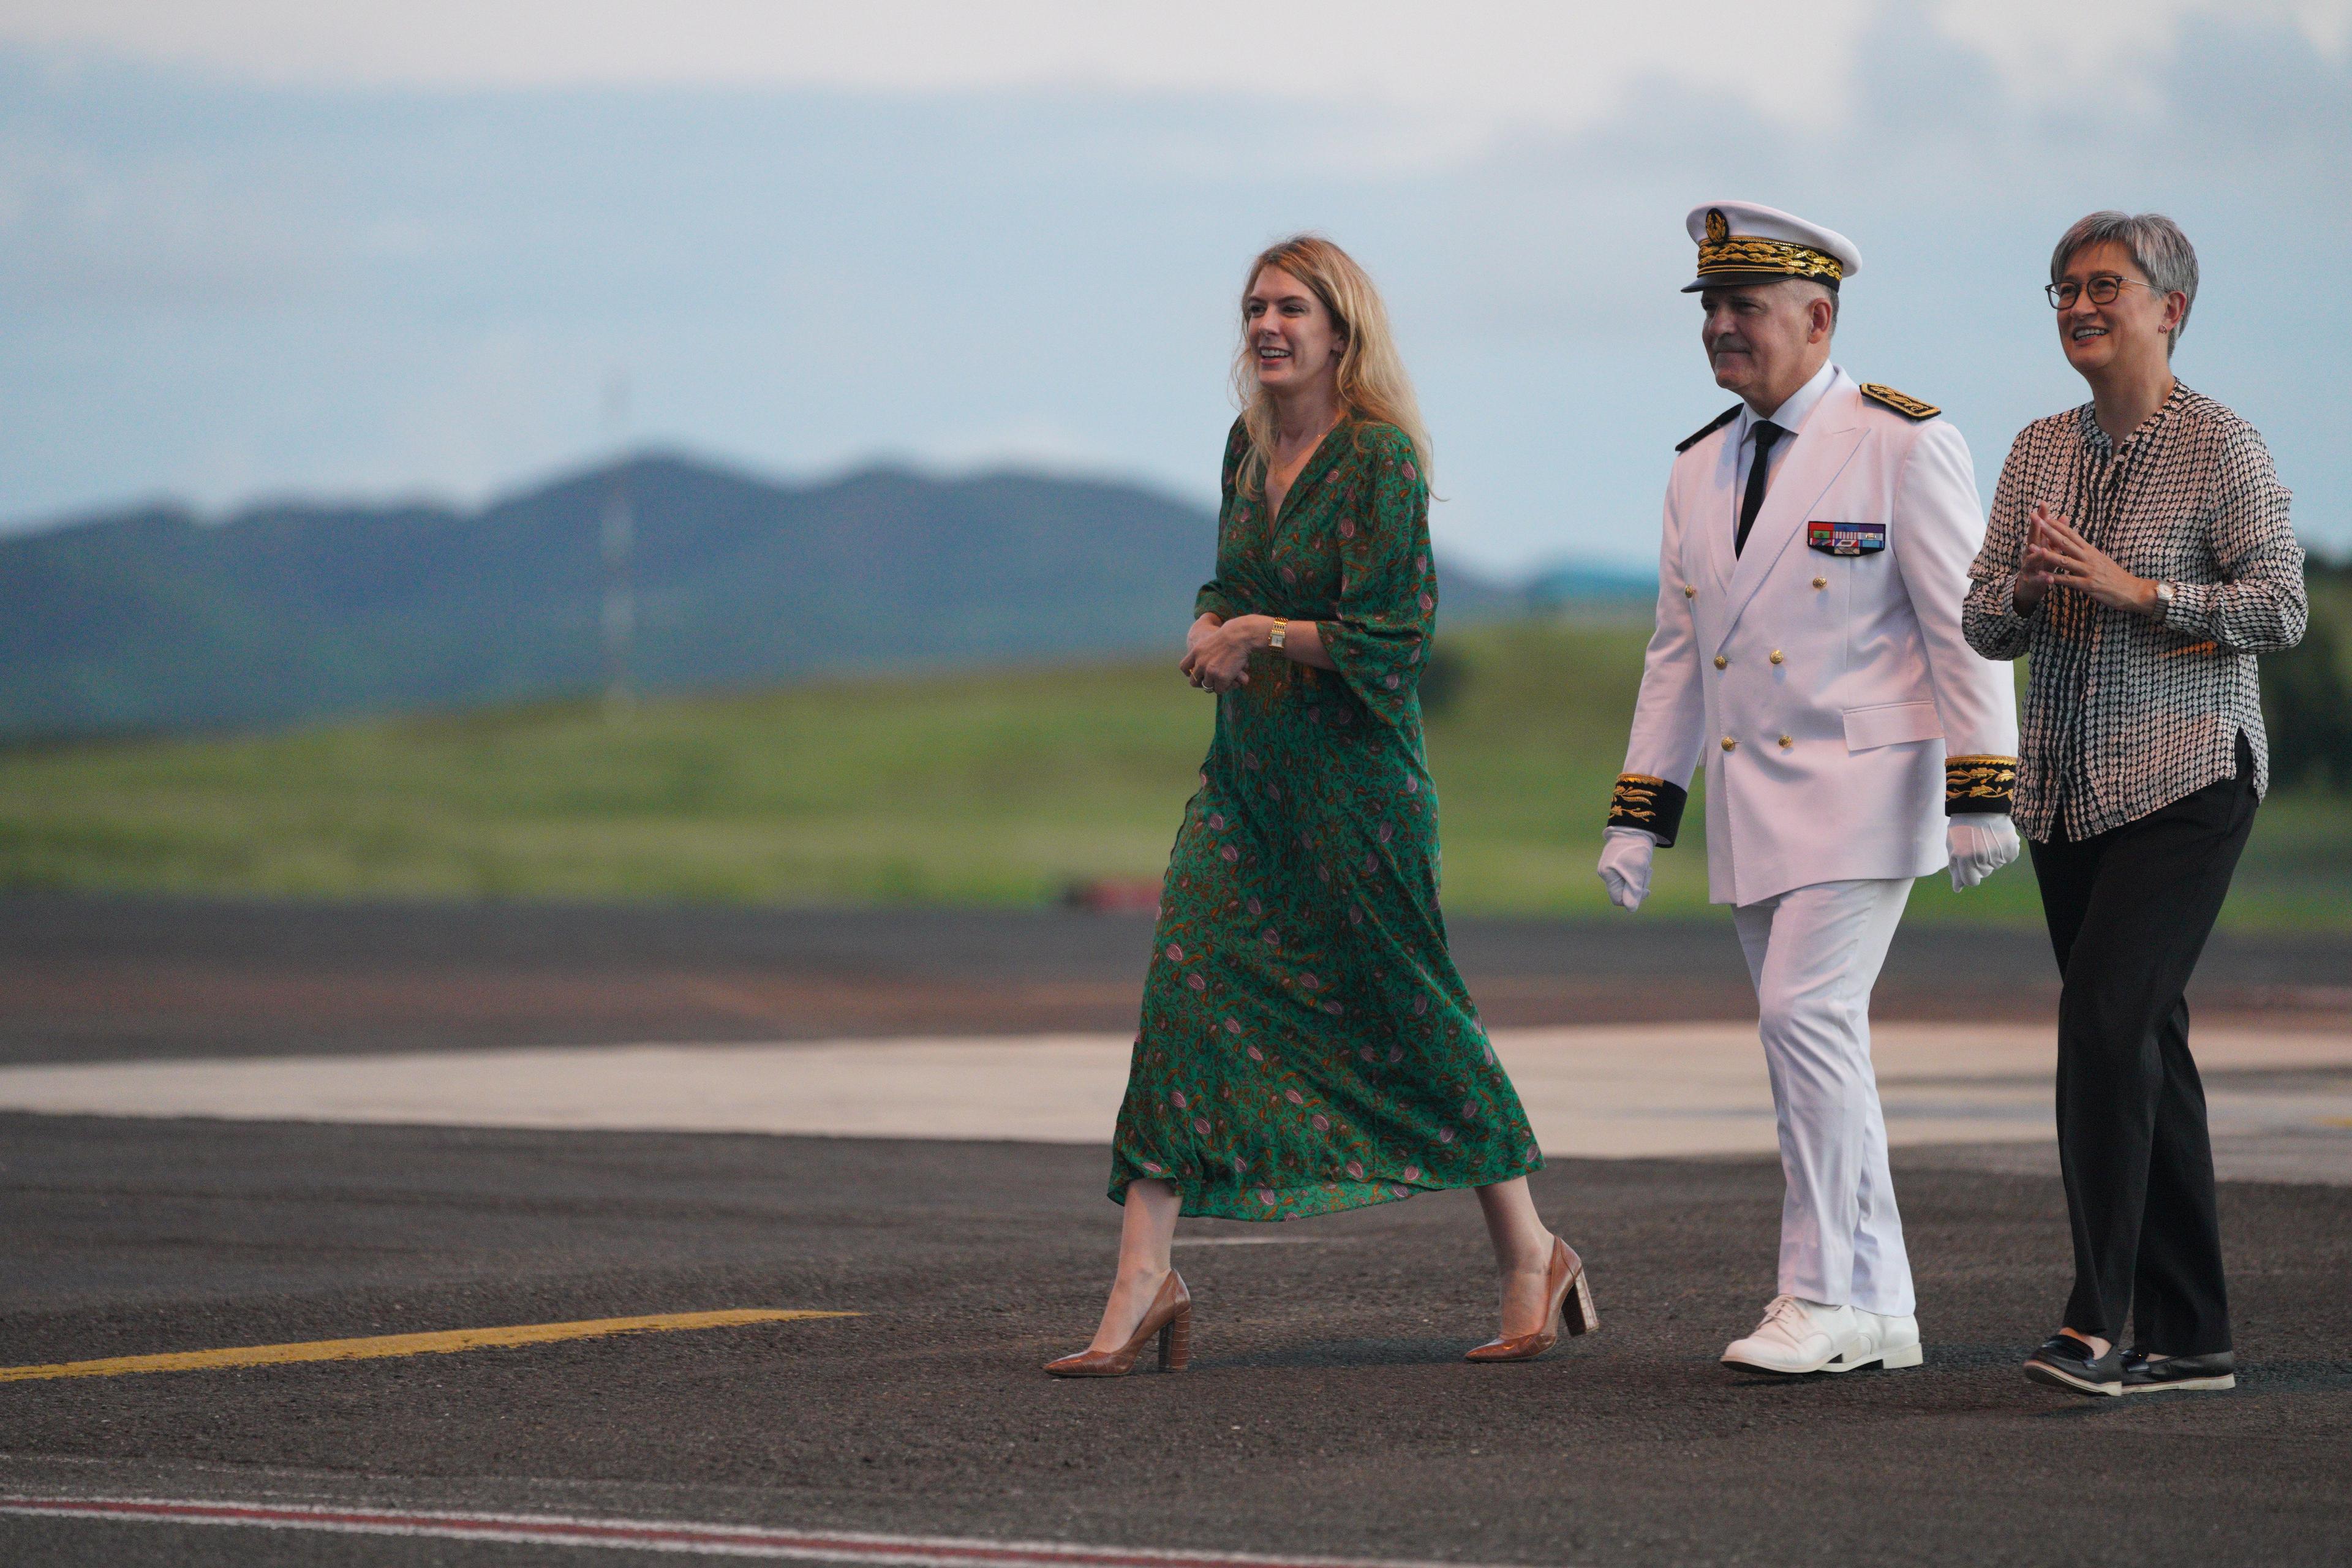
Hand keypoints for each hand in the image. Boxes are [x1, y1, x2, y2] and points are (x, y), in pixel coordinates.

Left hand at [1178, 615, 1255, 693]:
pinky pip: (1219, 690)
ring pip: (1208, 687)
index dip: (1189, 673)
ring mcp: (1210, 671)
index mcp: (1196, 652)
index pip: (1184, 667)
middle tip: (1211, 682)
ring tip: (1223, 681)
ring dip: (1215, 685)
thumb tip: (1202, 660)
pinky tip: (1230, 681)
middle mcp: (1200, 663)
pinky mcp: (1221, 678)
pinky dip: (1225, 687)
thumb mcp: (1210, 640)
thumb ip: (1203, 651)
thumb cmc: (1229, 635)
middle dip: (1201, 684)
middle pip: (1193, 681)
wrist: (1239, 636)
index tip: (1194, 674)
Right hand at [1596, 828, 1654, 910]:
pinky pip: (1626, 874)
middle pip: (1623, 891)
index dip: (1632, 898)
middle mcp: (1605, 872)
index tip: (1646, 889)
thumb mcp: (1637, 871)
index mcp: (1607, 875)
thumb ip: (1634, 891)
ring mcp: (1609, 867)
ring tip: (1645, 866)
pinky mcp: (1615, 862)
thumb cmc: (1636, 848)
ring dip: (1638, 878)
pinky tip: (1642, 863)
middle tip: (1647, 872)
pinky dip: (1636, 872)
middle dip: (1637, 886)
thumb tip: (1631, 909)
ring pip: (1626, 883)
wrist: (1636, 826)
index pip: (1618, 899)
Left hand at [1948, 815, 2019, 890]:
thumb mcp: (1953, 847)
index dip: (1969, 874)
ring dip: (1991, 857)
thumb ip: (1955, 869)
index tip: (1968, 863)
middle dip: (1979, 864)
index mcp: (1964, 859)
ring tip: (1985, 839)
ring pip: (1996, 866)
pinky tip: (1997, 839)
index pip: (1971, 882)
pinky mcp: (2011, 848)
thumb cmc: (1962, 827)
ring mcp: (1998, 853)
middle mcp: (1982, 858)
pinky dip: (2003, 851)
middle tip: (1975, 845)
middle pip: (1984, 874)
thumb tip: (1958, 889)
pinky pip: (2008, 858)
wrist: (1981, 805)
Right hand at [2010, 503, 2064, 610]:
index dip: (2041, 516)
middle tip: (2035, 517)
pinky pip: (2037, 579)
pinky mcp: (2029, 581)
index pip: (2039, 528)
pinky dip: (2043, 579)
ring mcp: (2028, 567)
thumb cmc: (2042, 565)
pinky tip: (2049, 578)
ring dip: (2037, 555)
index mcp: (2036, 545)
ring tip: (2044, 550)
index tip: (2044, 503)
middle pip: (2031, 539)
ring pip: (2031, 560)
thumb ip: (2056, 534)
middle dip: (2033, 528)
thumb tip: (2064, 516)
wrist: (2029, 588)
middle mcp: (2029, 553)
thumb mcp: (2049, 549)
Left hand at [2024, 506, 2161, 616]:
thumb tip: (2080, 545)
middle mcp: (2089, 558)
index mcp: (2091, 551)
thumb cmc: (2115, 576)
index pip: (2072, 535)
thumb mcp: (2101, 560)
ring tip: (2032, 548)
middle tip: (2037, 521)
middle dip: (2050, 532)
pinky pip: (2069, 581)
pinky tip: (2043, 577)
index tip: (2046, 517)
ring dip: (2047, 554)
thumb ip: (2088, 553)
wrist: (2132, 590)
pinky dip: (2055, 579)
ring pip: (2064, 560)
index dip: (2058, 526)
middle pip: (2066, 542)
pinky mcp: (2088, 585)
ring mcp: (2088, 571)